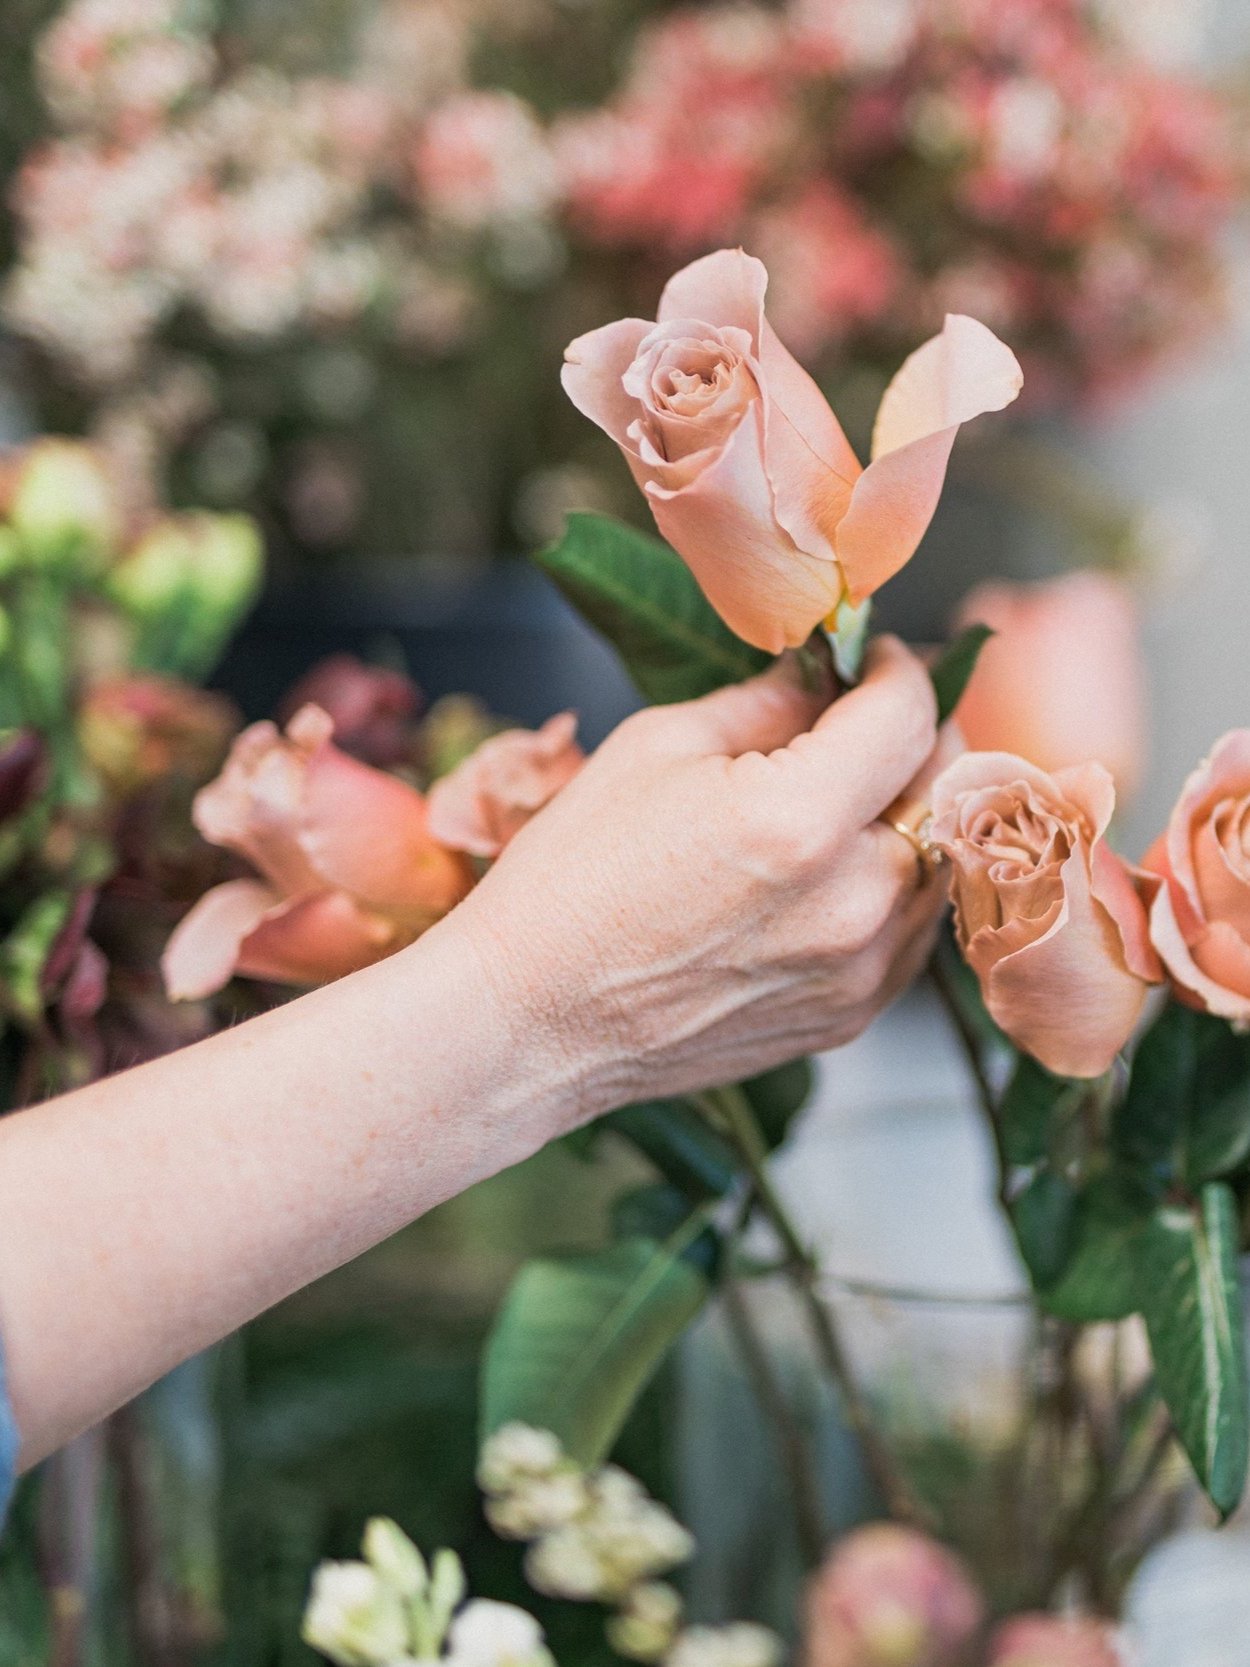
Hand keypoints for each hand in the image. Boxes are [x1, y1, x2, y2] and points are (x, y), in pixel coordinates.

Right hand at [454, 636, 948, 1123]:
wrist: (527, 1021)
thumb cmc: (569, 881)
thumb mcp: (654, 750)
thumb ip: (763, 703)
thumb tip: (822, 675)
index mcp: (798, 819)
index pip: (906, 715)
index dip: (897, 668)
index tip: (874, 658)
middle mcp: (851, 901)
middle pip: (944, 785)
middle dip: (916, 733)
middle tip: (868, 713)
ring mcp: (859, 970)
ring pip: (940, 860)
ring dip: (911, 812)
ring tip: (848, 791)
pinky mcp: (851, 1016)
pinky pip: (911, 927)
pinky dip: (894, 882)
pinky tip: (833, 867)